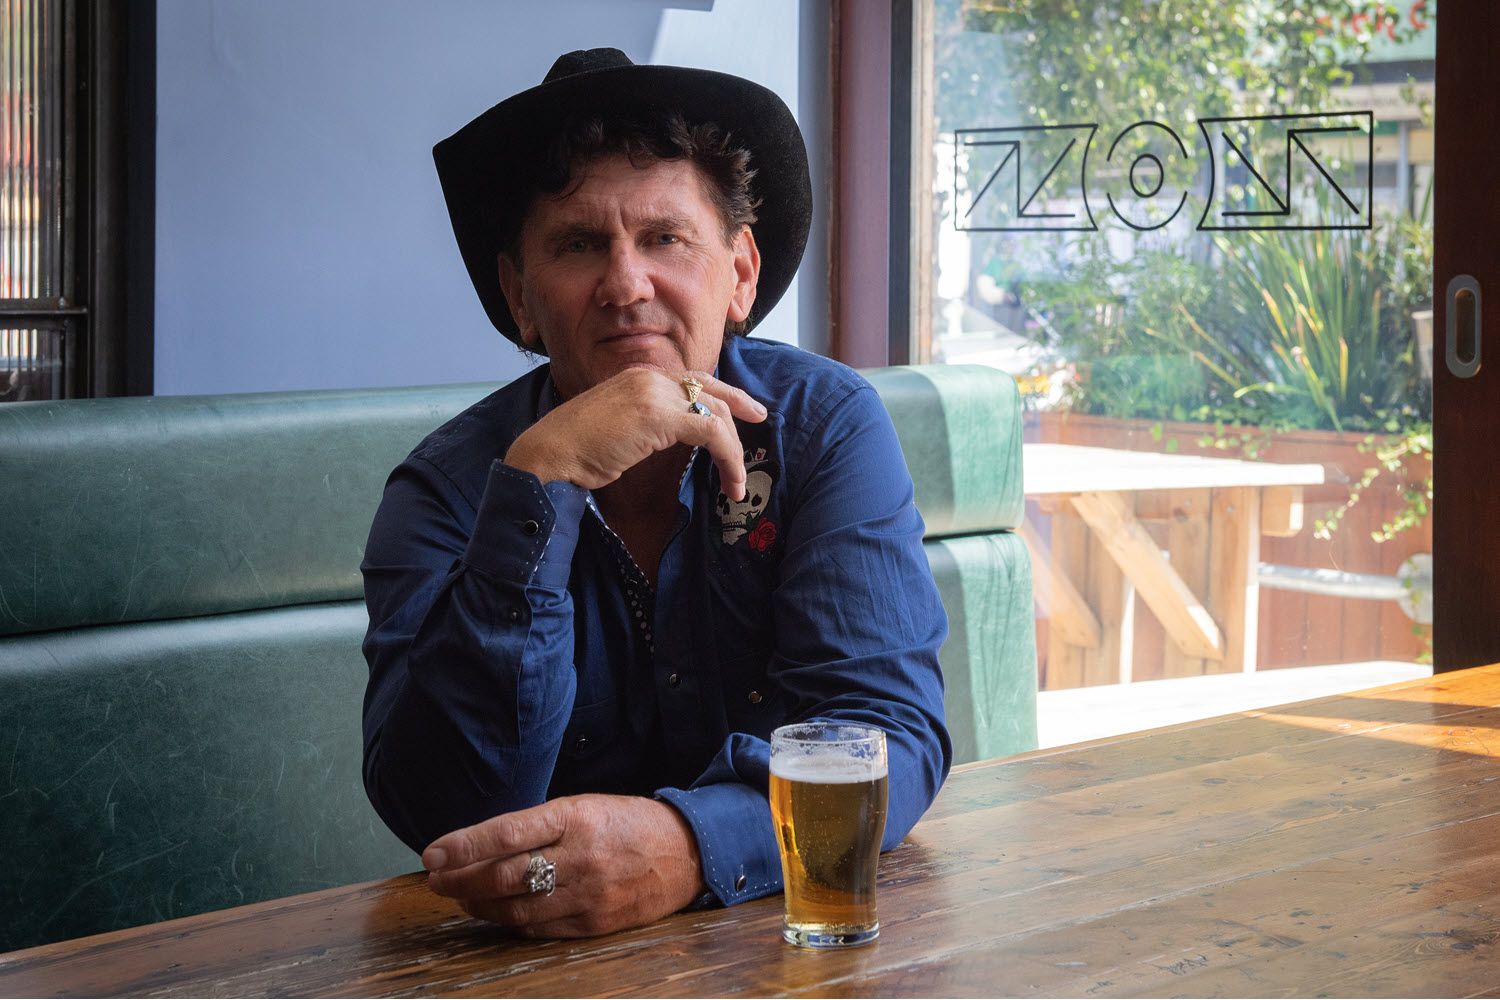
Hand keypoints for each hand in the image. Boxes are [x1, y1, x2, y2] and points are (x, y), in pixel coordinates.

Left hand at [422, 794, 706, 937]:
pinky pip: (541, 928)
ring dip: (480, 906)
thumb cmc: (627, 823)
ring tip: (462, 898)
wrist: (687, 851)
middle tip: (436, 880)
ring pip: (517, 908)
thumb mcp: (585, 806)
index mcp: (577, 816)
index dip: (464, 846)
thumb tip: (481, 845)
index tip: (432, 854)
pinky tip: (497, 915)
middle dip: (461, 880)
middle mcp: (581, 856)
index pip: (507, 833)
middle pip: (505, 876)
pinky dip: (512, 923)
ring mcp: (590, 894)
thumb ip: (538, 825)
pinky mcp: (597, 924)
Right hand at [504, 369, 766, 500]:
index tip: (744, 408)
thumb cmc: (577, 450)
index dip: (724, 393)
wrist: (550, 453)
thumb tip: (674, 435)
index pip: (693, 378)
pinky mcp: (660, 416)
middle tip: (760, 422)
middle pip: (711, 390)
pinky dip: (728, 458)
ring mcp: (655, 393)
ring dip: (733, 451)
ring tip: (737, 482)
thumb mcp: (619, 427)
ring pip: (716, 414)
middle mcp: (649, 376)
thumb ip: (647, 422)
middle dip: (739, 411)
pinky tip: (730, 481)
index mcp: (638, 375)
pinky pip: (711, 433)